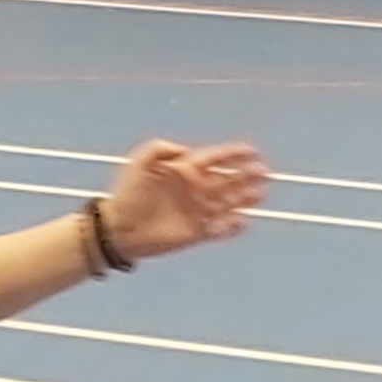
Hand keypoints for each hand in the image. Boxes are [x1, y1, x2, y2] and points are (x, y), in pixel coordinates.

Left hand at [100, 139, 267, 261]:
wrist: (117, 228)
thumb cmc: (126, 193)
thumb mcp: (139, 161)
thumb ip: (161, 149)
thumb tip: (186, 150)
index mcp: (185, 170)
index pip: (215, 158)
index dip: (234, 154)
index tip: (252, 151)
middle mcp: (195, 189)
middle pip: (228, 180)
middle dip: (247, 176)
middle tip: (264, 173)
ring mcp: (197, 211)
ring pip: (229, 203)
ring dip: (245, 199)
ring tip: (260, 195)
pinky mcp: (196, 233)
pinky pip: (220, 229)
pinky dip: (232, 227)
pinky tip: (243, 221)